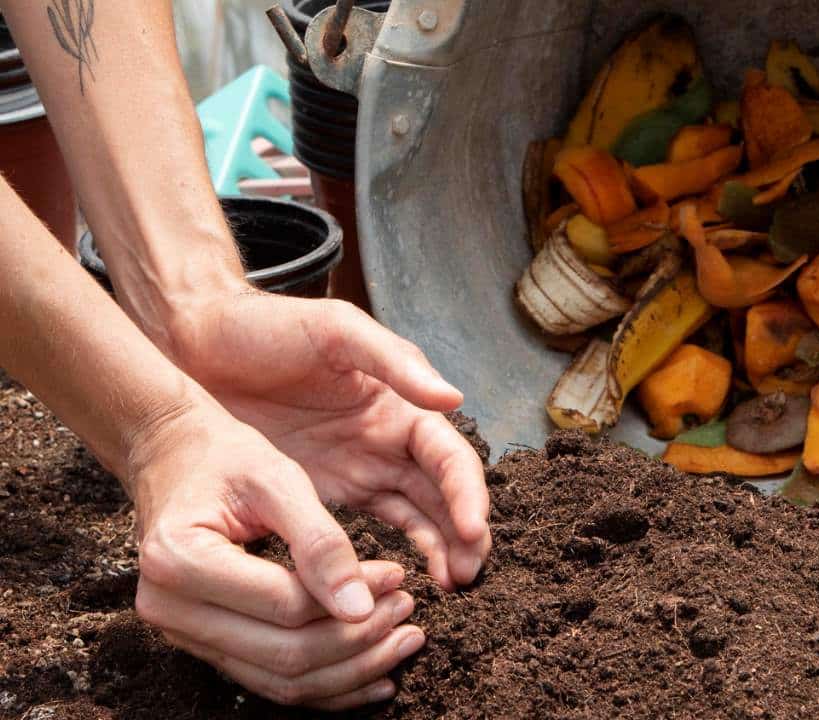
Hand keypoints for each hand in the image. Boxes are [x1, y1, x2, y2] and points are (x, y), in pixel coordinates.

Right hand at [129, 402, 424, 709]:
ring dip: (351, 669)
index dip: (352, 597)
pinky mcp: (204, 644)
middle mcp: (169, 609)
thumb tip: (361, 607)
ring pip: (281, 681)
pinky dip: (326, 685)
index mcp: (180, 560)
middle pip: (284, 655)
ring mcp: (183, 634)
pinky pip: (271, 681)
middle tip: (408, 610)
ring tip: (403, 641)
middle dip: (358, 641)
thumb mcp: (276, 479)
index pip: (286, 605)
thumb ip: (319, 541)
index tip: (399, 576)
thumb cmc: (225, 458)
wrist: (173, 458)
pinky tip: (375, 675)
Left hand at [165, 288, 489, 590]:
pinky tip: (401, 582)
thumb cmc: (266, 328)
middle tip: (466, 575)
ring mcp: (358, 469)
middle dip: (463, 534)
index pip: (449, 456)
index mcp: (400, 403)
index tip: (472, 529)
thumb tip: (454, 398)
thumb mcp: (335, 330)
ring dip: (438, 550)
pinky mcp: (323, 493)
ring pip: (416, 517)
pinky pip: (370, 530)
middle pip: (442, 495)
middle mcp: (388, 441)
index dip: (466, 492)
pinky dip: (394, 555)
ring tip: (449, 588)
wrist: (195, 343)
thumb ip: (395, 362)